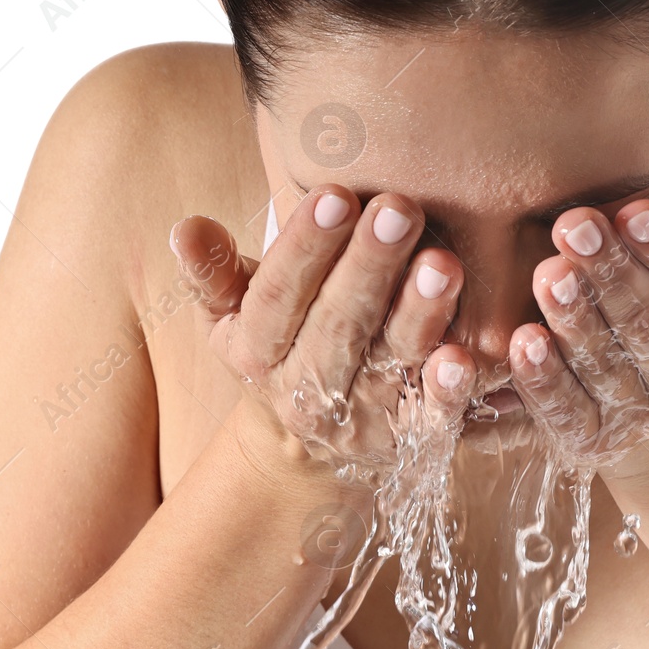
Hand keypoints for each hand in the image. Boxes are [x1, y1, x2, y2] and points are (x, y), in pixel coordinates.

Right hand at [168, 188, 479, 480]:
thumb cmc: (276, 346)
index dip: (304, 249)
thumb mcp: (231, 317)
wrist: (307, 453)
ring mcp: (364, 418)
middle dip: (369, 266)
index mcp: (257, 353)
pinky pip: (434, 418)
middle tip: (399, 209)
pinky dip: (450, 391)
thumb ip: (212, 274)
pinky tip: (464, 355)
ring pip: (391, 364)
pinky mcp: (413, 439)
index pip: (277, 298)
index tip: (334, 195)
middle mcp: (309, 391)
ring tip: (443, 262)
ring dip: (418, 314)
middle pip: (339, 326)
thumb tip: (184, 228)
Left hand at [508, 200, 648, 486]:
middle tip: (576, 224)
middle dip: (611, 272)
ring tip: (549, 273)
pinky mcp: (590, 444)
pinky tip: (523, 341)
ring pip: (604, 365)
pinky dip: (542, 380)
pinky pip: (565, 412)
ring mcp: (637, 418)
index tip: (636, 211)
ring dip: (574, 319)